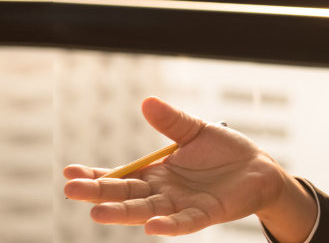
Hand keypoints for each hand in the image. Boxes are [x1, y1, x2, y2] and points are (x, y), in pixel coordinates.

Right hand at [61, 97, 309, 236]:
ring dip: (123, 213)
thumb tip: (146, 102)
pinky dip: (168, 226)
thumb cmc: (225, 151)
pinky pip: (185, 222)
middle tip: (70, 191)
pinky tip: (151, 227)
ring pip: (147, 212)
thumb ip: (171, 121)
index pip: (120, 177)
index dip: (96, 176)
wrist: (259, 168)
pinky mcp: (206, 214)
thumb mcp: (195, 130)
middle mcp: (164, 193)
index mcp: (156, 173)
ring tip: (97, 213)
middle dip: (99, 194)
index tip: (69, 173)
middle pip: (126, 196)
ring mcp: (182, 205)